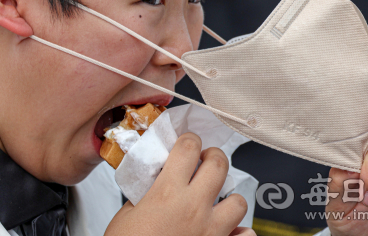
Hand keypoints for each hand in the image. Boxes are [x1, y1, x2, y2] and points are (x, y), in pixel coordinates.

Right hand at [105, 132, 254, 235]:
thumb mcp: (126, 214)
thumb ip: (144, 194)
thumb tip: (155, 182)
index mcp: (167, 193)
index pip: (187, 149)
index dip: (189, 140)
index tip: (187, 142)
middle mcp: (194, 208)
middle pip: (218, 165)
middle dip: (213, 156)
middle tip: (205, 160)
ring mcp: (210, 230)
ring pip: (238, 201)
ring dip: (229, 196)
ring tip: (217, 198)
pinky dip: (241, 232)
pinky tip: (230, 231)